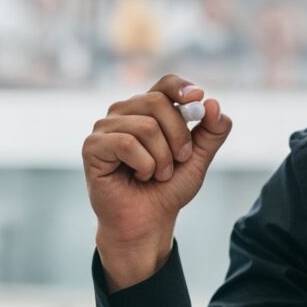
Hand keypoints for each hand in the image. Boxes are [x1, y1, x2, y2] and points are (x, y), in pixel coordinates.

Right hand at [83, 74, 232, 288]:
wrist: (148, 222)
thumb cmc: (167, 189)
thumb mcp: (197, 159)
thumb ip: (211, 132)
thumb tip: (214, 105)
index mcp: (148, 110)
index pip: (165, 84)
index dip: (182, 88)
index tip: (198, 99)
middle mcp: (124, 113)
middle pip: (157, 102)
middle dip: (178, 136)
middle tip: (179, 161)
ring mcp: (105, 128)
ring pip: (145, 126)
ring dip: (161, 158)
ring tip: (157, 174)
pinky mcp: (93, 146)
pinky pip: (127, 143)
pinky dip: (143, 164)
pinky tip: (139, 176)